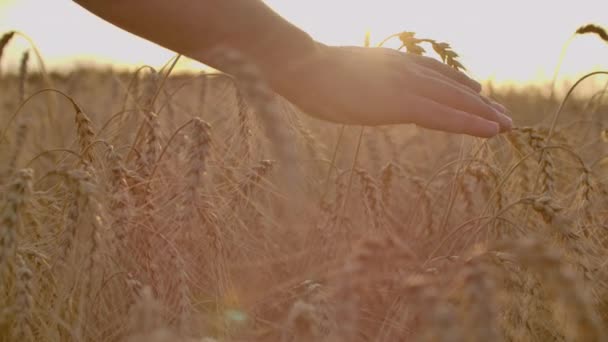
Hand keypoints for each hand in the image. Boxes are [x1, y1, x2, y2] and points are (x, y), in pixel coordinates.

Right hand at [265, 44, 511, 137]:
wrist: (302, 66)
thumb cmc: (312, 74)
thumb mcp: (344, 75)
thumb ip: (362, 82)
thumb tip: (362, 91)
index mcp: (393, 62)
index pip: (435, 74)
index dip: (459, 86)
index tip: (478, 94)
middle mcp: (407, 69)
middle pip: (452, 87)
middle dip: (479, 103)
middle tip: (503, 115)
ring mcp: (406, 84)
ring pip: (455, 101)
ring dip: (484, 114)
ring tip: (508, 125)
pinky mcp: (401, 102)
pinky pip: (444, 116)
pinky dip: (470, 124)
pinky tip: (490, 131)